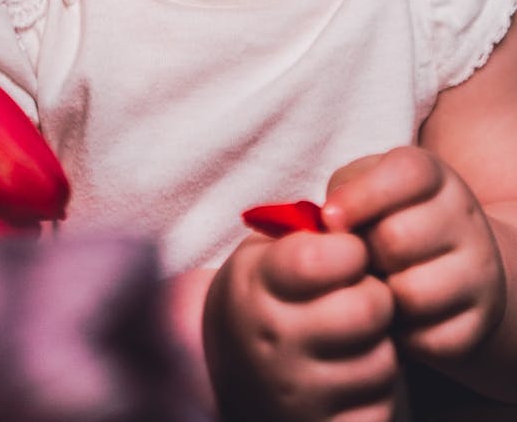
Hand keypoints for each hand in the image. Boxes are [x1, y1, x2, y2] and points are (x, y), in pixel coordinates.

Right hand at [203, 230, 398, 420]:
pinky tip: (353, 376)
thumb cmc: (269, 295)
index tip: (348, 251)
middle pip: (367, 307)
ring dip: (380, 345)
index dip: (349, 249)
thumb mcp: (267, 253)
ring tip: (352, 338)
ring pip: (383, 360)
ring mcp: (298, 393)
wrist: (237, 371)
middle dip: (375, 294)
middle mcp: (273, 342)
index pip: (318, 260)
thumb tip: (357, 217)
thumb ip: (306, 232)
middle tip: (357, 295)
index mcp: (258, 287)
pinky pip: (381, 406)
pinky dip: (377, 390)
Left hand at [323, 147, 506, 364]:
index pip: (407, 175)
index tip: (330, 217)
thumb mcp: (367, 188)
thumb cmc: (390, 219)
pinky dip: (400, 333)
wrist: (452, 268)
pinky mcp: (478, 323)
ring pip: (412, 293)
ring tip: (374, 286)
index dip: (361, 195)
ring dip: (379, 296)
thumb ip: (344, 191)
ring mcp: (479, 272)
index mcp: (437, 178)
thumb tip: (330, 221)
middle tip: (356, 259)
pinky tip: (395, 316)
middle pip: (397, 238)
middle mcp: (465, 220)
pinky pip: (427, 338)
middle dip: (363, 253)